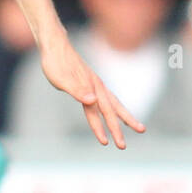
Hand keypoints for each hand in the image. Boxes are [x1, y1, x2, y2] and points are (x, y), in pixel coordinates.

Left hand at [38, 32, 145, 147]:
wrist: (55, 45)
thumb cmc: (55, 63)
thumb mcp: (61, 79)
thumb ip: (77, 90)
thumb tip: (93, 101)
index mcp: (90, 89)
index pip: (98, 113)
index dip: (101, 128)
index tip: (106, 143)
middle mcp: (97, 87)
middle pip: (111, 111)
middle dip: (118, 129)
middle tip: (123, 147)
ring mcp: (96, 84)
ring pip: (113, 104)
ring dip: (123, 117)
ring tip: (136, 127)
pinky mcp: (91, 82)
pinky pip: (106, 98)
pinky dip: (113, 108)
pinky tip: (113, 111)